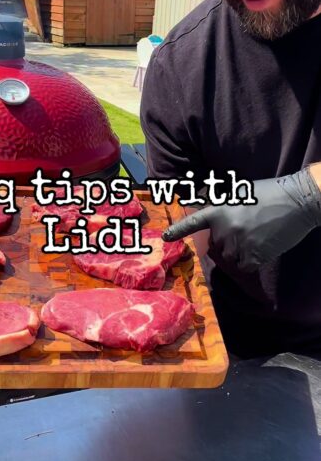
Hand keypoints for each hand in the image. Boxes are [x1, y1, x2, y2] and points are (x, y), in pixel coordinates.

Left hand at [162, 168, 320, 272]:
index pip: (194, 222)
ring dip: (237, 254)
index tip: (165, 237)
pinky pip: (243, 268)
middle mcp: (224, 229)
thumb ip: (222, 205)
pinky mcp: (253, 256)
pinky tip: (261, 249)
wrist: (295, 202)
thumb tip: (207, 209)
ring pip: (229, 260)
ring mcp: (238, 244)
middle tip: (243, 231)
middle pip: (215, 247)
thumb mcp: (239, 193)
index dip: (178, 230)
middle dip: (225, 243)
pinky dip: (250, 263)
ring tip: (254, 239)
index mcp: (219, 211)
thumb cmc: (269, 193)